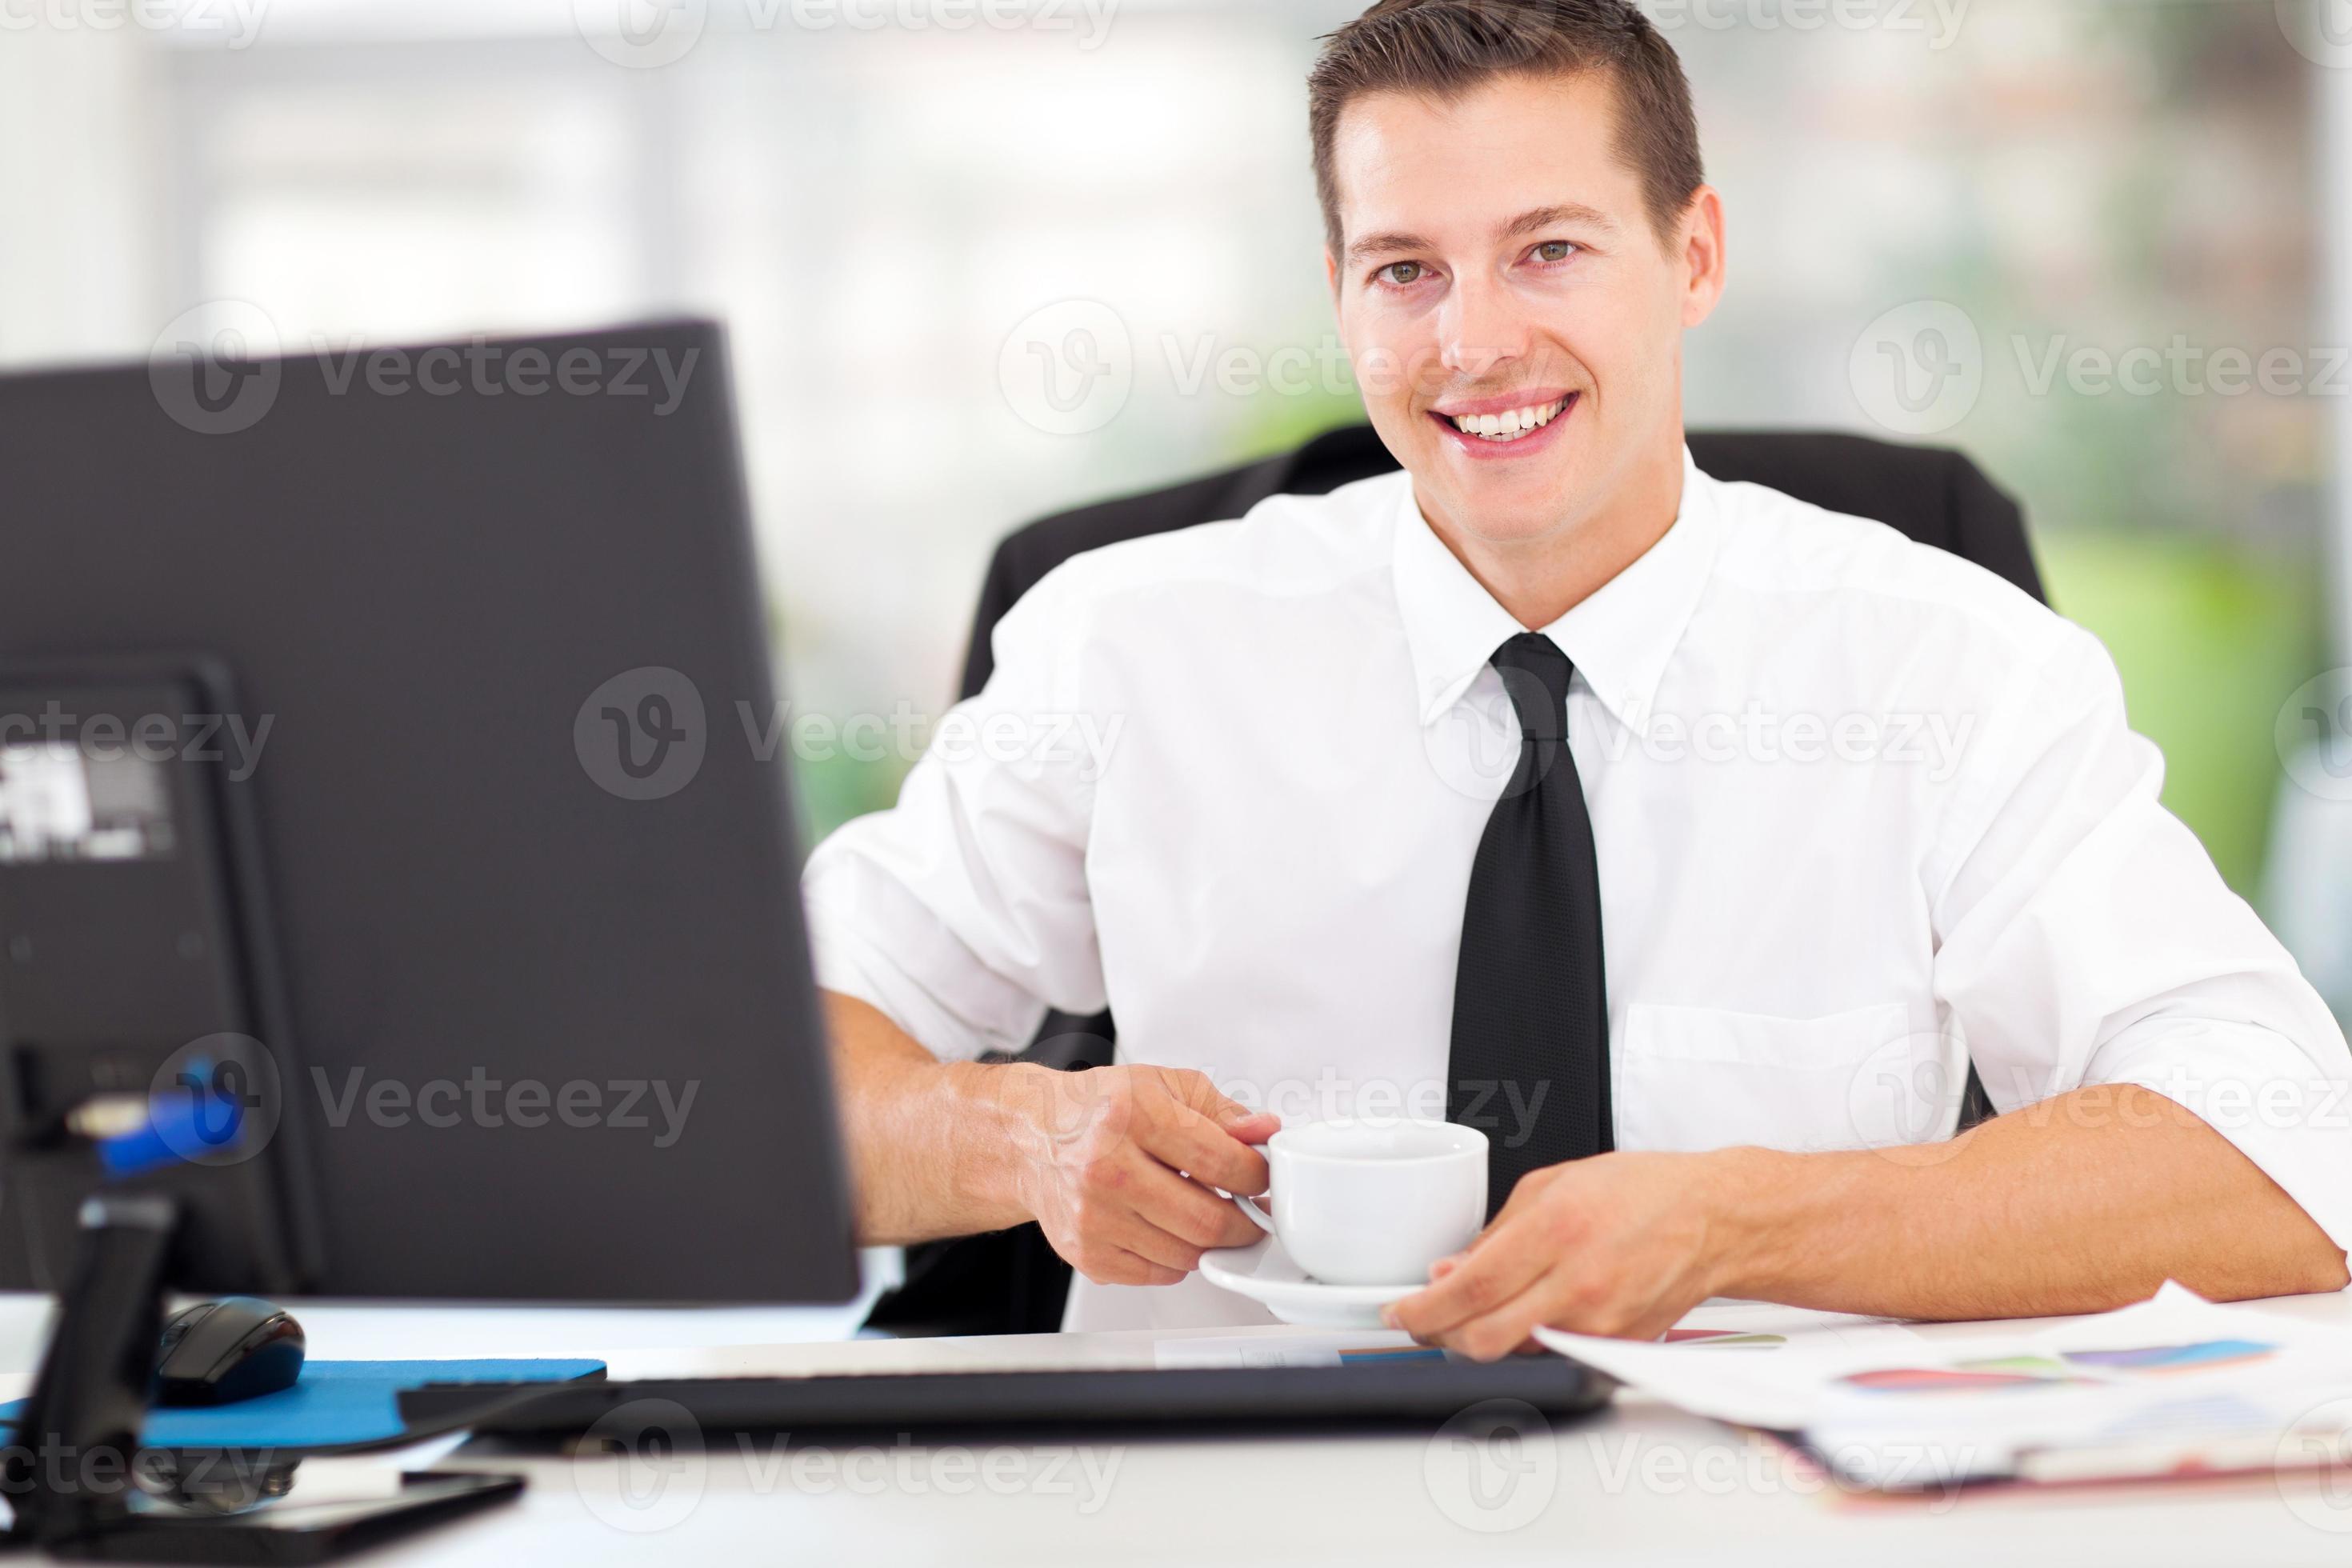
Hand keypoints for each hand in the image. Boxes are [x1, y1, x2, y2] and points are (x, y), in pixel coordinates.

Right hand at [997, 1063, 1277, 1285]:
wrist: (1032, 1137)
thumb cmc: (1098, 1109)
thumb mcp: (1165, 1086)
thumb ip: (1223, 1111)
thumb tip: (1264, 1132)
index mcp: (1133, 1117)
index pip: (1220, 1162)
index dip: (1257, 1176)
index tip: (1262, 1179)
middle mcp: (1106, 1168)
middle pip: (1206, 1221)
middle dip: (1245, 1223)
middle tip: (1252, 1213)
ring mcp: (1093, 1217)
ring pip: (1186, 1256)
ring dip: (1209, 1241)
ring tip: (1206, 1214)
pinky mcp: (1085, 1252)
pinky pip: (1157, 1274)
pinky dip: (1175, 1257)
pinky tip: (1168, 1227)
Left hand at [1381, 1151, 1731, 1358]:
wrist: (1712, 1220)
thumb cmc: (1640, 1193)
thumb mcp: (1552, 1185)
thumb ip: (1493, 1234)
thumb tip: (1448, 1270)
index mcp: (1557, 1231)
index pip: (1470, 1289)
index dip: (1422, 1309)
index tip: (1398, 1312)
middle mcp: (1579, 1283)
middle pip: (1484, 1339)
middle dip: (1437, 1336)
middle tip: (1421, 1321)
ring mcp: (1601, 1323)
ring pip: (1514, 1354)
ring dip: (1479, 1339)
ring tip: (1470, 1312)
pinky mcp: (1618, 1347)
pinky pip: (1551, 1355)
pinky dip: (1524, 1342)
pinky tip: (1519, 1317)